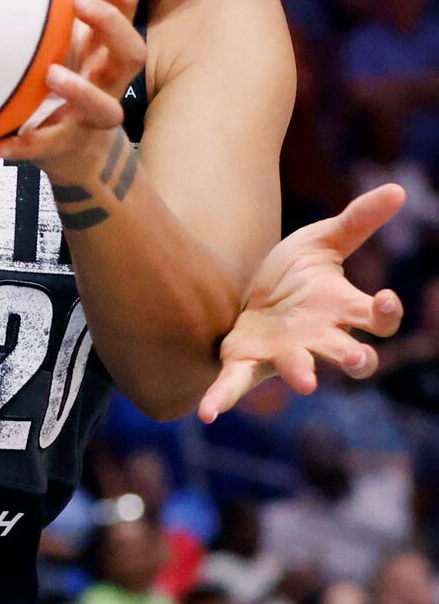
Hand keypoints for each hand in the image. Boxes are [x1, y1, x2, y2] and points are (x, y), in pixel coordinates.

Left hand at [0, 0, 144, 176]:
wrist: (74, 151)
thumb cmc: (74, 73)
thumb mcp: (75, 24)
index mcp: (108, 43)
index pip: (126, 1)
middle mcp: (110, 77)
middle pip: (133, 49)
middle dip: (110, 25)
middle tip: (79, 3)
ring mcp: (92, 114)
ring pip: (107, 107)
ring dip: (79, 89)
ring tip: (50, 74)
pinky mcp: (66, 147)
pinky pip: (48, 149)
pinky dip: (23, 147)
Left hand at [197, 183, 405, 421]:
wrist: (245, 292)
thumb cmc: (294, 275)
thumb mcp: (321, 241)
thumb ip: (357, 220)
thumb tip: (398, 189)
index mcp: (342, 309)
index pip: (377, 320)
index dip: (385, 313)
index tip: (384, 300)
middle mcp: (319, 338)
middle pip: (350, 356)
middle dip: (355, 360)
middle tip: (356, 359)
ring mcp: (284, 354)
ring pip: (299, 369)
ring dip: (301, 374)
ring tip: (307, 382)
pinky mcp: (246, 362)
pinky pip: (234, 385)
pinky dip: (220, 399)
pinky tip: (204, 414)